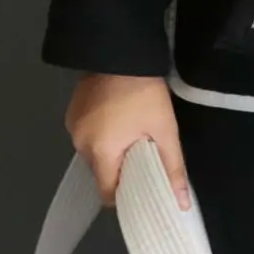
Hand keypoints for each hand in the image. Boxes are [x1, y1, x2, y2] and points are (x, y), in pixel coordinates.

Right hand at [66, 72, 189, 209]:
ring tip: (130, 134)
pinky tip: (117, 118)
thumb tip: (182, 204)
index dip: (125, 195)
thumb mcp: (165, 129)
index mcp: (100, 152)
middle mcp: (80, 144)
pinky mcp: (72, 110)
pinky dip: (100, 133)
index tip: (141, 187)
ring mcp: (73, 126)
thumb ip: (173, 168)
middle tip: (142, 155)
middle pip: (100, 172)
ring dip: (109, 149)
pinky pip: (86, 133)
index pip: (107, 193)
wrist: (121, 50)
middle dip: (119, 168)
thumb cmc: (144, 91)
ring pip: (92, 152)